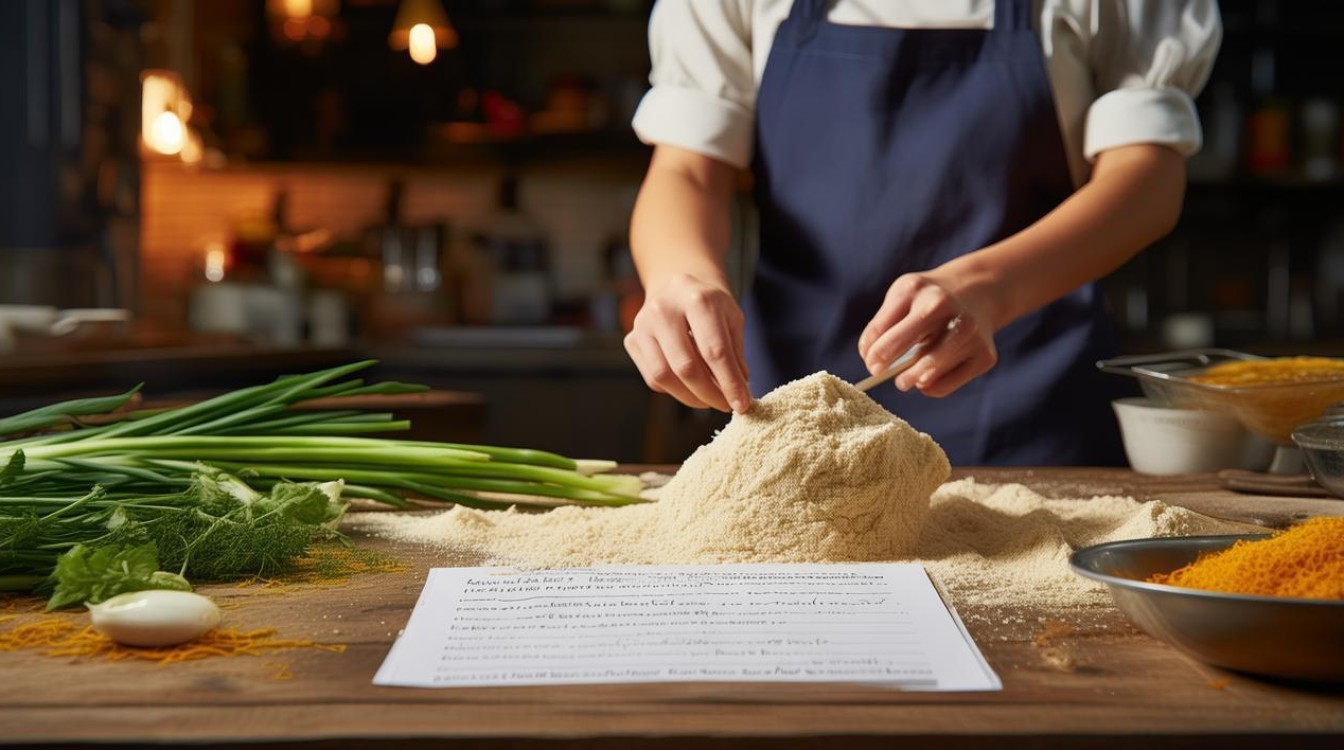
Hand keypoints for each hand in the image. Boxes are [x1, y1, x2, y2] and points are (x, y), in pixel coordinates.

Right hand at [623, 273, 752, 412]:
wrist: (676, 287)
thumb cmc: (709, 305)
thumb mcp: (732, 319)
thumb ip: (736, 355)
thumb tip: (739, 393)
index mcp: (697, 299)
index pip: (715, 351)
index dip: (730, 382)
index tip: (742, 404)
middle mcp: (664, 309)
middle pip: (686, 367)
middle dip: (709, 394)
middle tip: (725, 405)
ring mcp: (642, 325)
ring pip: (664, 376)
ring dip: (690, 397)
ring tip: (709, 399)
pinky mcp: (632, 340)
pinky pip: (653, 378)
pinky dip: (675, 390)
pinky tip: (690, 386)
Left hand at [858, 272, 995, 397]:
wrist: (978, 290)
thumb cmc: (928, 299)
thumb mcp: (903, 296)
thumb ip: (881, 325)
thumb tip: (870, 360)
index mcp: (917, 290)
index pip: (884, 329)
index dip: (873, 353)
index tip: (871, 364)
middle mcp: (946, 308)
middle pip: (906, 343)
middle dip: (887, 365)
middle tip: (878, 373)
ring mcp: (969, 332)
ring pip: (929, 370)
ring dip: (910, 379)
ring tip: (903, 381)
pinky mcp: (984, 356)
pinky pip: (946, 384)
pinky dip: (930, 387)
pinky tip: (926, 377)